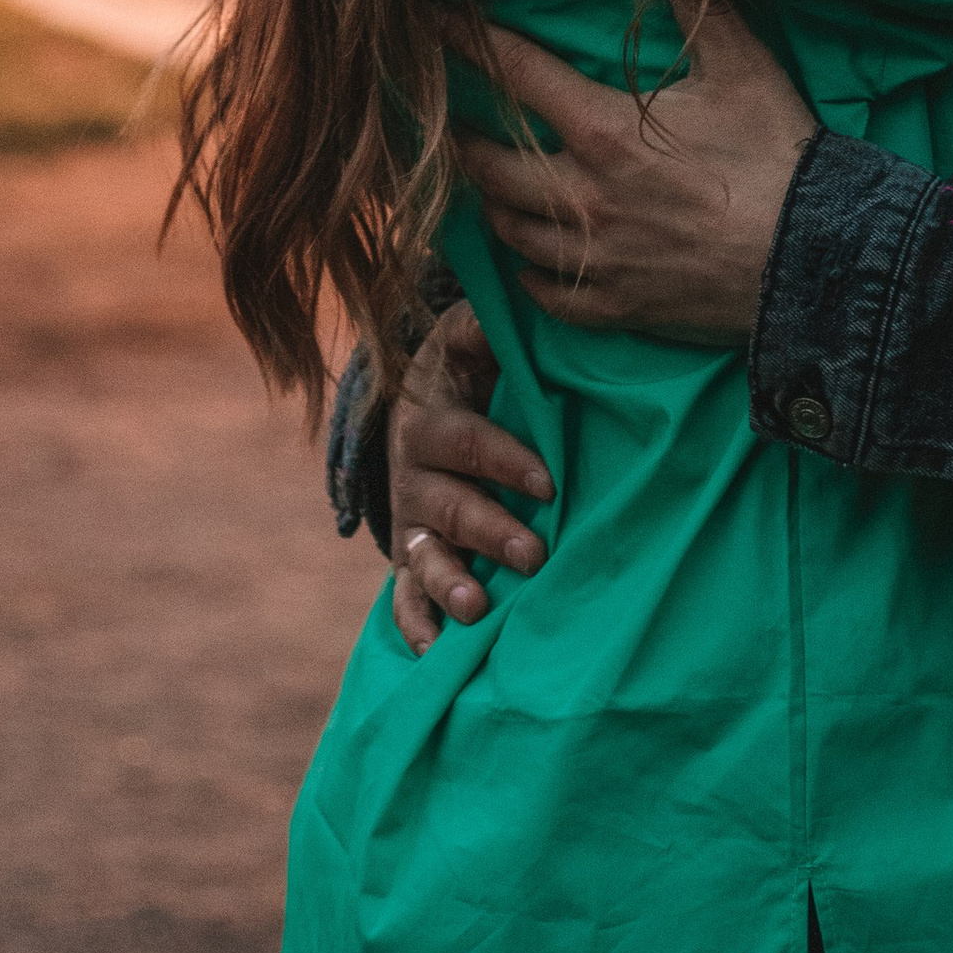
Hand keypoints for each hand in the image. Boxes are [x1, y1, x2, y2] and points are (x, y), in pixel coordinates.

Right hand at [386, 300, 554, 652]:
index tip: (550, 483)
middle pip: (448, 507)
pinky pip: (402, 597)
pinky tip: (435, 654)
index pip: (466, 441)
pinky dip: (415, 625)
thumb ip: (488, 324)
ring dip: (448, 584)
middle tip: (536, 555)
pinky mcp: (411, 558)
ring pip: (424, 556)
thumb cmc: (468, 369)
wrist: (422, 402)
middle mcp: (412, 474)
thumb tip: (523, 298)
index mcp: (430, 418)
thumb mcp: (471, 339)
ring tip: (476, 609)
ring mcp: (411, 522)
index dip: (505, 460)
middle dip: (490, 531)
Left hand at [450, 0, 816, 346]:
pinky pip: (543, 291)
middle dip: (462, 137)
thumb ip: (700, 1)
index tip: (432, 22)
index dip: (468, 41)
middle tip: (450, 121)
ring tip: (487, 182)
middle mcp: (584, 196)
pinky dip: (526, 270)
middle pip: (489, 164)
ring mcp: (594, 257)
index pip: (517, 74)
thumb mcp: (744, 67)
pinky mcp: (614, 307)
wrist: (816, 260)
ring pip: (509, 229)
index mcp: (605, 131)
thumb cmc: (778, 158)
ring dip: (491, 201)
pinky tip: (528, 254)